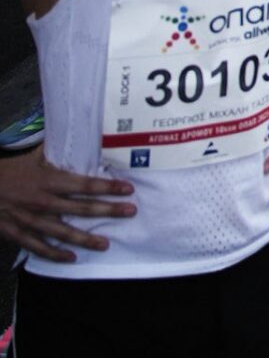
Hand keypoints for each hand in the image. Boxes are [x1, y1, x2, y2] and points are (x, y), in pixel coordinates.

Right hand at [0, 152, 135, 261]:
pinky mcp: (17, 233)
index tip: (128, 189)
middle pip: (82, 209)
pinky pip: (39, 247)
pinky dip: (55, 254)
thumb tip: (81, 135)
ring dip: (86, 239)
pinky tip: (72, 257)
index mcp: (49, 181)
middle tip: (130, 212)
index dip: (108, 187)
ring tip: (106, 244)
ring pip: (63, 232)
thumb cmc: (9, 171)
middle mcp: (43, 202)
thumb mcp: (34, 158)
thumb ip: (57, 152)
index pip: (85, 185)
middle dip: (108, 211)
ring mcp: (30, 220)